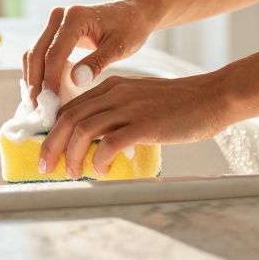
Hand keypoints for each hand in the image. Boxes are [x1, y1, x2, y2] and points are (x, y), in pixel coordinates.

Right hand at [23, 0, 160, 106]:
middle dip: (35, 82)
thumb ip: (97, 62)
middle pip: (37, 52)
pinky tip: (43, 91)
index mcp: (75, 17)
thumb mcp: (118, 47)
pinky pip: (41, 52)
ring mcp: (56, 22)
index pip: (54, 53)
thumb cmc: (130, 28)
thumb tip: (75, 81)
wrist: (134, 13)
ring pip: (34, 53)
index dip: (49, 80)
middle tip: (38, 108)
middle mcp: (60, 16)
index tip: (50, 104)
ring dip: (33, 78)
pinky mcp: (56, 31)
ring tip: (37, 104)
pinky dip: (39, 71)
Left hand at [38, 73, 232, 177]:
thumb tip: (99, 140)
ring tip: (73, 172)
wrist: (212, 97)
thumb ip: (118, 111)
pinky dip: (100, 159)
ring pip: (84, 130)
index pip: (70, 107)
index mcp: (112, 86)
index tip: (48, 151)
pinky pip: (110, 142)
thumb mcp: (141, 99)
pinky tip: (102, 170)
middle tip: (46, 167)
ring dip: (72, 155)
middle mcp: (116, 93)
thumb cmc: (180, 104)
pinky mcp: (145, 124)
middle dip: (51, 145)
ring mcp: (130, 107)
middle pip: (69, 118)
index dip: (53, 131)